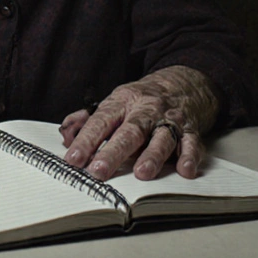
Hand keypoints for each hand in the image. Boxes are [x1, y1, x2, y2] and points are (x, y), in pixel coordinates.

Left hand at [59, 66, 218, 180]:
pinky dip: (189, 156)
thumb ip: (87, 121)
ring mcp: (169, 120)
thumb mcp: (114, 103)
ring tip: (142, 173)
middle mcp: (146, 110)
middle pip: (130, 131)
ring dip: (152, 156)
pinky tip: (185, 169)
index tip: (73, 159)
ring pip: (161, 138)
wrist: (182, 84)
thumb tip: (66, 137)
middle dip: (113, 152)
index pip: (101, 121)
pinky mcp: (190, 130)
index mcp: (122, 102)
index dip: (86, 140)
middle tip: (99, 171)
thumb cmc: (141, 101)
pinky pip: (191, 143)